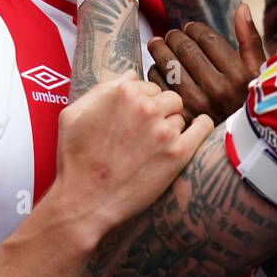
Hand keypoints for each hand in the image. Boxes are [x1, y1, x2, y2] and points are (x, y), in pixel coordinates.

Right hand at [51, 76, 212, 238]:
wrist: (85, 201)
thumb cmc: (76, 160)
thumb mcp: (73, 114)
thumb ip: (103, 89)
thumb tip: (130, 75)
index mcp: (123, 93)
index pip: (148, 86)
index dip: (143, 103)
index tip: (137, 118)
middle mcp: (146, 107)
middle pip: (169, 99)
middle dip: (160, 112)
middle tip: (147, 133)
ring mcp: (164, 130)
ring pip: (181, 116)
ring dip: (172, 126)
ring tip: (154, 146)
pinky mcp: (178, 153)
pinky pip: (202, 128)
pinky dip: (202, 127)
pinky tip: (198, 128)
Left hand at [147, 5, 266, 123]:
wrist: (240, 144)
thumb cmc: (248, 101)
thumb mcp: (257, 73)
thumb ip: (249, 39)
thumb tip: (242, 7)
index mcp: (239, 76)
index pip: (207, 39)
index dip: (195, 29)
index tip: (190, 28)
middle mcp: (219, 91)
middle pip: (185, 48)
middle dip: (175, 36)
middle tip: (172, 35)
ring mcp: (197, 105)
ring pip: (168, 64)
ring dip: (160, 49)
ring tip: (159, 44)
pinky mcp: (179, 116)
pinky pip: (158, 84)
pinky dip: (155, 72)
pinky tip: (160, 69)